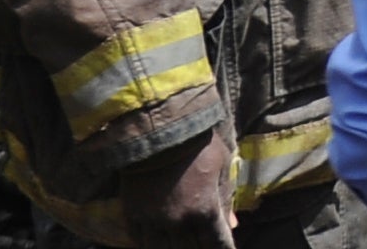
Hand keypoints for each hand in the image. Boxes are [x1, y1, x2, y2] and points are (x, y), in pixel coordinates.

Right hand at [112, 129, 234, 247]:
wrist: (158, 129)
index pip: (216, 243)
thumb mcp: (222, 167)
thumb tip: (233, 224)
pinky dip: (152, 245)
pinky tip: (159, 242)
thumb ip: (226, 199)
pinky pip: (141, 241)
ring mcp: (153, 221)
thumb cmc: (198, 144)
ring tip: (184, 244)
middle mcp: (178, 222)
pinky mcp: (133, 215)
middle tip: (205, 245)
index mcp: (204, 210)